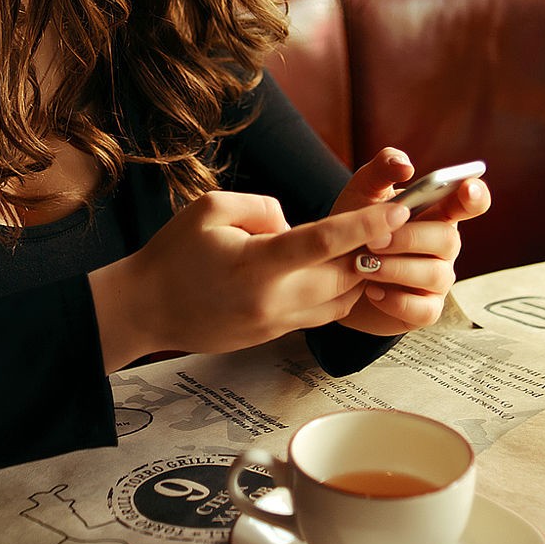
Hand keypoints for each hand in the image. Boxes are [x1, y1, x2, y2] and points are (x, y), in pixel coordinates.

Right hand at [90, 191, 409, 369]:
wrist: (145, 310)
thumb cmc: (172, 255)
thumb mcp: (210, 209)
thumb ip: (262, 207)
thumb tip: (295, 224)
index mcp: (257, 266)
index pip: (324, 242)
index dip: (366, 225)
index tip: (399, 210)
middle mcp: (273, 300)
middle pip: (346, 275)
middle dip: (374, 249)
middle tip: (394, 221)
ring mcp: (276, 324)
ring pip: (342, 300)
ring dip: (359, 273)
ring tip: (366, 244)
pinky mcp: (275, 336)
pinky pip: (323, 313)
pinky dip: (338, 290)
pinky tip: (335, 269)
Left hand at [333, 149, 490, 336]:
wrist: (333, 274)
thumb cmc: (356, 227)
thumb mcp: (362, 193)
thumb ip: (382, 170)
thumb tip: (405, 166)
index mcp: (438, 212)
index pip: (471, 202)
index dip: (475, 195)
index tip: (467, 188)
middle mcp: (444, 245)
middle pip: (448, 239)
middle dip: (409, 238)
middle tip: (372, 240)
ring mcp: (437, 279)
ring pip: (435, 275)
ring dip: (395, 268)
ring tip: (362, 264)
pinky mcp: (424, 310)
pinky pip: (423, 309)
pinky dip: (395, 300)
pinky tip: (371, 291)